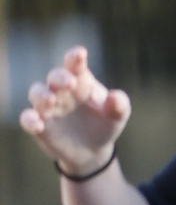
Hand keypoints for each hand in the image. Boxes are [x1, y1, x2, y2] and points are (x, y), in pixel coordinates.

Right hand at [21, 46, 131, 173]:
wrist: (92, 150)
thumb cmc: (104, 124)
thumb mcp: (117, 115)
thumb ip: (119, 104)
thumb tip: (115, 97)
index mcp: (80, 81)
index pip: (75, 64)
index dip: (75, 58)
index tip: (80, 54)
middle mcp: (61, 90)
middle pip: (54, 77)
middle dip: (60, 77)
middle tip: (70, 82)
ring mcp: (47, 106)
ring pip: (37, 93)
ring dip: (42, 95)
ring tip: (51, 100)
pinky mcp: (38, 124)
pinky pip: (27, 118)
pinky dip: (29, 119)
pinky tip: (37, 124)